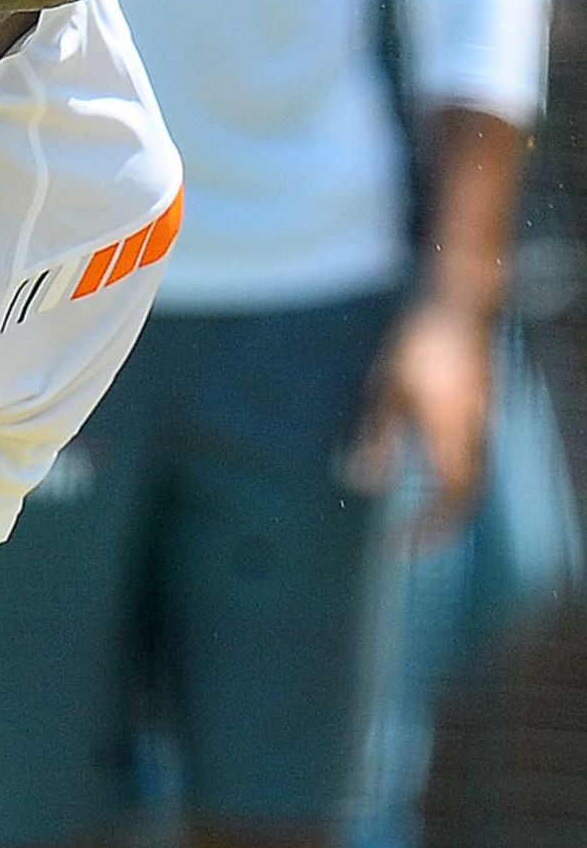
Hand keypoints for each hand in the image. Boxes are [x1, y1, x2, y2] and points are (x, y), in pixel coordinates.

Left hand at [340, 299, 491, 543]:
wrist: (460, 302)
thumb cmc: (421, 341)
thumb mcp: (389, 389)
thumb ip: (379, 437)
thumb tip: (363, 481)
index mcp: (453, 436)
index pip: (451, 500)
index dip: (430, 528)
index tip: (402, 545)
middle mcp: (475, 434)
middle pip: (469, 495)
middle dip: (444, 523)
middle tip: (414, 539)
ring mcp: (484, 419)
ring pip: (475, 474)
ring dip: (451, 499)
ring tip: (421, 512)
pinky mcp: (482, 405)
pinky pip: (475, 453)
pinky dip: (455, 473)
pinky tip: (430, 465)